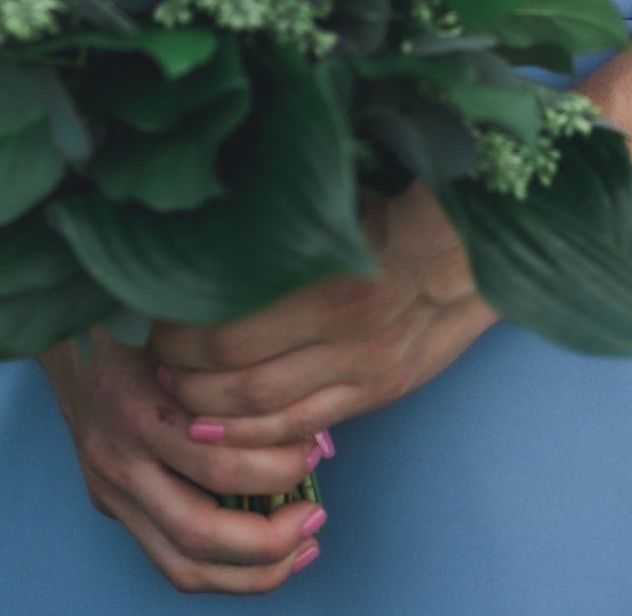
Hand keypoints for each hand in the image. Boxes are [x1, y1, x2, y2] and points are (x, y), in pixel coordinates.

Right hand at [42, 326, 327, 592]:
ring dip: (249, 573)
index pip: (216, 468)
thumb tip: (308, 414)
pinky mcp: (109, 505)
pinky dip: (220, 570)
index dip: (276, 474)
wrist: (66, 329)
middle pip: (199, 531)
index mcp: (138, 411)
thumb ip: (228, 369)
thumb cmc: (140, 322)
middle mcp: (119, 461)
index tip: (315, 455)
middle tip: (315, 519)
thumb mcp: (179, 329)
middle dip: (268, 539)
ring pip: (182, 564)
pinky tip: (260, 558)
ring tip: (298, 552)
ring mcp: (109, 490)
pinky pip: (167, 558)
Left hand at [152, 181, 499, 447]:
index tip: (152, 317)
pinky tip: (228, 427)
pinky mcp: (381, 391)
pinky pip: (306, 427)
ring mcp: (365, 367)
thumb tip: (199, 222)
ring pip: (266, 413)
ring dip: (212, 413)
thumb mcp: (336, 195)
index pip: (225, 326)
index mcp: (328, 275)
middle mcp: (345, 330)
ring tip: (179, 397)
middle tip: (156, 360)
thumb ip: (274, 217)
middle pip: (237, 378)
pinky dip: (259, 436)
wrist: (479, 238)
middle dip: (185, 378)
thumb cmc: (400, 197)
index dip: (178, 332)